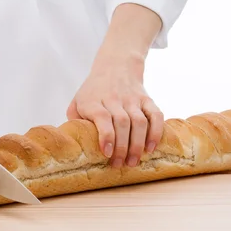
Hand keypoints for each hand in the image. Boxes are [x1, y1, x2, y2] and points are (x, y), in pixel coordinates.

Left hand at [67, 53, 163, 167]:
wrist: (115, 66)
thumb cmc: (93, 92)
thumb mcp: (77, 102)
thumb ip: (75, 122)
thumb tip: (76, 146)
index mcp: (94, 100)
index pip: (102, 117)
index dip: (106, 136)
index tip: (106, 153)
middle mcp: (114, 99)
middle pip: (122, 123)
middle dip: (122, 147)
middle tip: (119, 164)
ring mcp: (132, 99)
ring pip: (139, 122)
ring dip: (137, 144)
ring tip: (133, 162)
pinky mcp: (146, 99)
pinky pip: (155, 115)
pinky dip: (155, 132)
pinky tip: (150, 148)